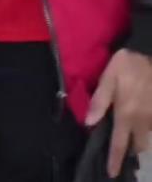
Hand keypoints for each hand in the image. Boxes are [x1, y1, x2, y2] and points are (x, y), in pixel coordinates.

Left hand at [85, 49, 151, 176]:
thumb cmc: (129, 64)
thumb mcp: (109, 77)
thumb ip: (100, 100)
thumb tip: (89, 122)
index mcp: (126, 114)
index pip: (119, 143)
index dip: (115, 159)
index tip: (112, 173)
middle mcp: (142, 121)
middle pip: (137, 146)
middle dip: (130, 150)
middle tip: (122, 148)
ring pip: (147, 138)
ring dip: (140, 140)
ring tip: (132, 136)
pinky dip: (147, 128)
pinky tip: (141, 120)